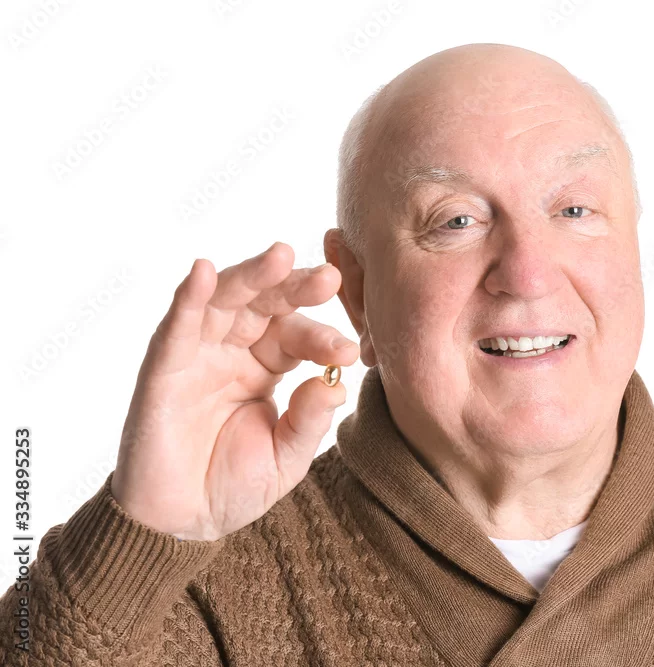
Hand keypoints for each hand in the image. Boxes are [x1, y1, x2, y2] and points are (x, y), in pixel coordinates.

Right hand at [110, 242, 359, 540]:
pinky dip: (189, 296)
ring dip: (252, 275)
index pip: (297, 336)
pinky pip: (177, 325)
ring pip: (226, 300)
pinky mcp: (163, 366)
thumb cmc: (233, 486)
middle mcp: (234, 349)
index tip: (350, 351)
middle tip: (330, 277)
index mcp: (267, 365)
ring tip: (282, 256)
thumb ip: (309, 422)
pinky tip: (204, 270)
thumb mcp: (286, 458)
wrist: (181, 522)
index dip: (322, 339)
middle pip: (266, 304)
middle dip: (296, 287)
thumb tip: (336, 384)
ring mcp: (198, 353)